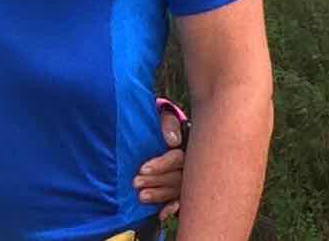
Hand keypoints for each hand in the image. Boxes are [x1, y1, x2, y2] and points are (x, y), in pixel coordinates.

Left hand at [134, 102, 187, 220]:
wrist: (167, 126)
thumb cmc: (164, 119)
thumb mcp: (166, 114)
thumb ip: (168, 122)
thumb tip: (172, 141)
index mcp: (189, 147)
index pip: (177, 159)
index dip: (161, 164)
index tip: (142, 168)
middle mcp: (192, 164)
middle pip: (177, 177)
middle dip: (156, 181)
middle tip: (136, 183)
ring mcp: (190, 176)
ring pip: (178, 190)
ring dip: (160, 195)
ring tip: (141, 197)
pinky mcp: (185, 187)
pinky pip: (182, 200)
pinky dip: (172, 207)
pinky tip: (162, 214)